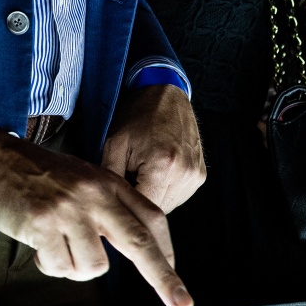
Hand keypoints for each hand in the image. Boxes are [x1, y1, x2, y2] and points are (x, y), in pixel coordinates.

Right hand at [0, 133, 191, 305]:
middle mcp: (94, 195)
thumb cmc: (41, 177)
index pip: (151, 218)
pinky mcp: (42, 224)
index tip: (177, 281)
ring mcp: (69, 209)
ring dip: (75, 268)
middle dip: (164, 278)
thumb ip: (109, 208)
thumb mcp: (85, 181)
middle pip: (139, 243)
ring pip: (94, 266)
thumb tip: (135, 246)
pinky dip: (50, 265)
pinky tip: (38, 246)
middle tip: (182, 304)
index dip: (167, 251)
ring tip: (56, 247)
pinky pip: (60, 266)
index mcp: (109, 184)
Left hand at [102, 83, 207, 212]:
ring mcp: (195, 175)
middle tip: (128, 178)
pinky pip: (179, 196)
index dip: (126, 206)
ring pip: (169, 206)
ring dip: (153, 196)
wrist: (165, 94)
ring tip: (143, 172)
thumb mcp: (114, 145)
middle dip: (139, 200)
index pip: (143, 209)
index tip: (116, 198)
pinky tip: (156, 171)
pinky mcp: (200, 175)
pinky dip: (165, 190)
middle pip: (157, 210)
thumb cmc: (137, 116)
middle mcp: (184, 174)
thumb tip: (104, 205)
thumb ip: (110, 179)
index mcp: (162, 167)